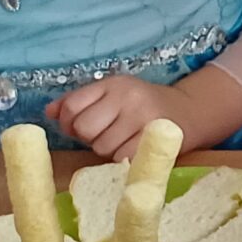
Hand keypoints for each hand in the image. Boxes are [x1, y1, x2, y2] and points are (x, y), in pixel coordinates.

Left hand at [47, 76, 179, 161]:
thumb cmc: (146, 105)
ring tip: (125, 140)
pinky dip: (123, 158)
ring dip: (109, 149)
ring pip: (102, 147)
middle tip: (108, 134)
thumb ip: (79, 102)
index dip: (70, 123)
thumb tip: (48, 113)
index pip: (72, 106)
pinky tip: (134, 149)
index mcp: (113, 83)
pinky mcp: (154, 136)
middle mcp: (127, 96)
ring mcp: (142, 116)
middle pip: (85, 129)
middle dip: (91, 137)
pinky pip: (121, 157)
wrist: (193, 111)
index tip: (82, 128)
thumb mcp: (113, 95)